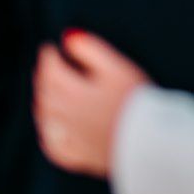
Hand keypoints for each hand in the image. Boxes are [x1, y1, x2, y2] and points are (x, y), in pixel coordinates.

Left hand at [32, 31, 149, 178]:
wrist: (151, 142)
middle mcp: (66, 116)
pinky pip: (53, 147)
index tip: (50, 49)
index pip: (50, 69)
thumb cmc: (137, 102)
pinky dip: (47, 136)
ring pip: (45, 119)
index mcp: (73, 92)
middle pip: (45, 93)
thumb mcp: (117, 67)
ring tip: (48, 93)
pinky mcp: (80, 157)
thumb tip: (69, 37)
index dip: (48, 56)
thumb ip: (91, 49)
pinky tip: (51, 130)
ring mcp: (71, 139)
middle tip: (47, 67)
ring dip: (43, 103)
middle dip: (43, 77)